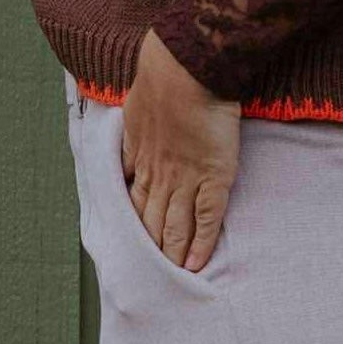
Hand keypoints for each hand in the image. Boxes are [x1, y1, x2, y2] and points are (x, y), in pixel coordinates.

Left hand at [119, 28, 239, 272]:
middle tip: (147, 275)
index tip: (131, 244)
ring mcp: (185, 180)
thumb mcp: (134, 106)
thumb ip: (133, 131)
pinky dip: (200, 246)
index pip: (134, 201)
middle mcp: (159, 175)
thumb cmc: (163, 75)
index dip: (133, 225)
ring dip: (172, 254)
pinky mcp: (213, 179)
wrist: (188, 66)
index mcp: (140, 157)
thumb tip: (129, 143)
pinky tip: (196, 265)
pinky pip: (205, 221)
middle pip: (150, 221)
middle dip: (148, 249)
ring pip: (174, 228)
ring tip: (171, 277)